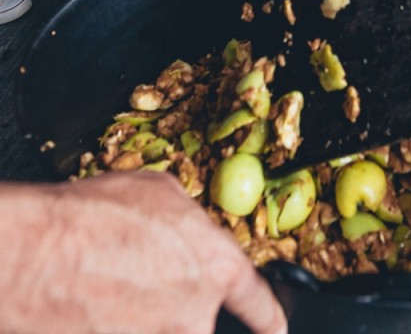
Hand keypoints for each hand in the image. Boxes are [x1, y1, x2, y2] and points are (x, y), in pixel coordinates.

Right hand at [2, 173, 286, 333]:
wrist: (37, 256)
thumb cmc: (92, 217)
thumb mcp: (158, 192)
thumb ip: (188, 218)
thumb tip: (188, 229)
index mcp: (215, 266)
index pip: (257, 300)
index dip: (268, 317)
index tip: (273, 327)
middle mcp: (195, 314)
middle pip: (200, 321)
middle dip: (174, 309)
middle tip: (139, 287)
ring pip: (163, 329)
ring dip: (140, 316)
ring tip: (109, 290)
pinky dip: (116, 325)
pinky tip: (96, 309)